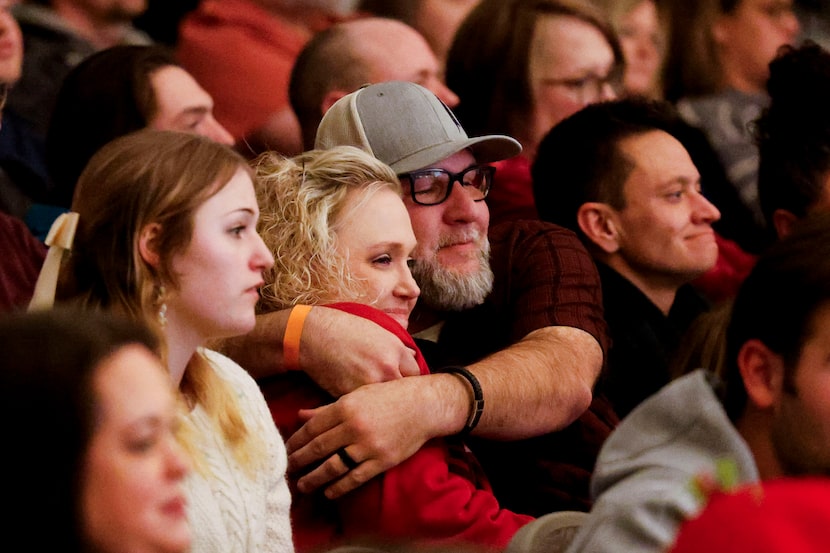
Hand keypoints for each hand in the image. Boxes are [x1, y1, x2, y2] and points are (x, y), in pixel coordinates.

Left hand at [286, 377, 438, 498]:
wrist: (423, 405)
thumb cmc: (389, 396)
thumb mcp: (357, 395)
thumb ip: (328, 408)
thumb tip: (301, 416)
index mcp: (346, 407)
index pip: (313, 428)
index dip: (296, 441)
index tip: (286, 449)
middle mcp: (354, 426)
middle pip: (318, 448)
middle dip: (300, 460)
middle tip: (288, 469)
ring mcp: (368, 445)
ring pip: (333, 466)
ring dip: (315, 478)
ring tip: (303, 485)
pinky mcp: (382, 460)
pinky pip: (355, 478)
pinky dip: (339, 487)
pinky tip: (329, 492)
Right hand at [302, 307, 420, 395]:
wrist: (313, 334)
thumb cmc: (344, 329)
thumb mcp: (377, 331)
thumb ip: (397, 348)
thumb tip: (413, 358)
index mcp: (395, 350)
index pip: (416, 374)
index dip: (409, 380)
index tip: (403, 383)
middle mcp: (387, 367)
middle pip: (403, 391)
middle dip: (398, 395)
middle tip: (394, 398)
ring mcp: (369, 383)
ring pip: (384, 403)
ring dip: (382, 404)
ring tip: (378, 403)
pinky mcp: (351, 395)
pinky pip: (363, 406)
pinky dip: (362, 406)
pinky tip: (360, 402)